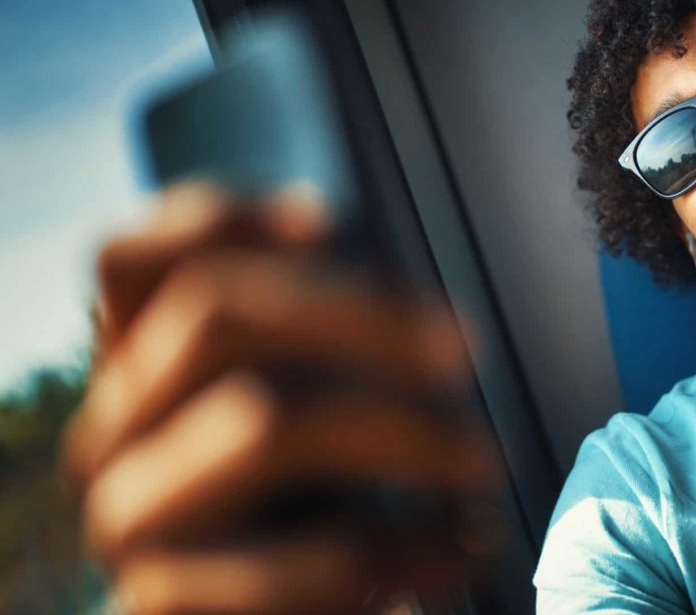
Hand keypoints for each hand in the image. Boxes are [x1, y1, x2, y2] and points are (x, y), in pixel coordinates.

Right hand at [63, 183, 505, 613]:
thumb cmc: (308, 519)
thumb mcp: (304, 415)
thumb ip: (312, 347)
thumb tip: (375, 264)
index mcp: (142, 374)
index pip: (128, 262)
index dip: (218, 222)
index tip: (328, 218)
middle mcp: (115, 433)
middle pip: (213, 314)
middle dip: (361, 317)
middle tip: (465, 349)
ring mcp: (133, 518)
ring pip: (263, 421)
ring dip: (404, 433)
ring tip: (481, 462)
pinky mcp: (167, 602)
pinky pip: (299, 558)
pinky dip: (407, 549)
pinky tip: (462, 548)